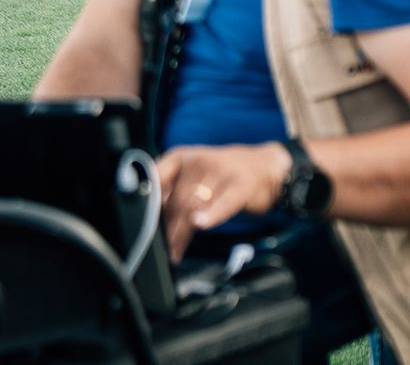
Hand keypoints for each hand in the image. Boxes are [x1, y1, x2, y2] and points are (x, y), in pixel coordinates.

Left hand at [157, 142, 291, 261]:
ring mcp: (222, 172)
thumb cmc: (226, 174)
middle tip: (160, 250)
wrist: (269, 166)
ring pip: (194, 206)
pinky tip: (201, 223)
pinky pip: (223, 203)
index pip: (155, 179)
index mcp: (183, 157)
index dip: (146, 204)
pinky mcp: (241, 185)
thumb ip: (172, 191)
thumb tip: (147, 219)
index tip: (140, 224)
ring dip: (181, 234)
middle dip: (166, 228)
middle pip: (175, 200)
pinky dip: (211, 215)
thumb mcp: (195, 174)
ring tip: (175, 252)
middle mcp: (200, 161)